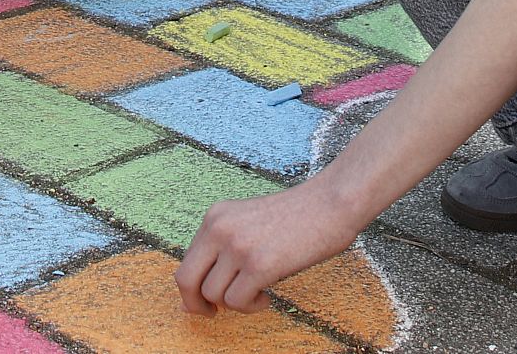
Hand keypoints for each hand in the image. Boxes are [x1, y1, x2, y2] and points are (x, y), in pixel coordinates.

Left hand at [177, 182, 362, 312]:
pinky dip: (251, 307)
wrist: (331, 203)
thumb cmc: (297, 216)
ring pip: (214, 295)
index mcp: (215, 216)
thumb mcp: (248, 222)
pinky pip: (237, 301)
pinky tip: (267, 296)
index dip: (191, 290)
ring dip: (235, 303)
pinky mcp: (260, 264)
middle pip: (186, 280)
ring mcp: (239, 246)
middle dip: (196, 304)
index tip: (204, 301)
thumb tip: (197, 294)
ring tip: (258, 294)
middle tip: (212, 313)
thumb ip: (224, 249)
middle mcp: (220, 228)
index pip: (186, 262)